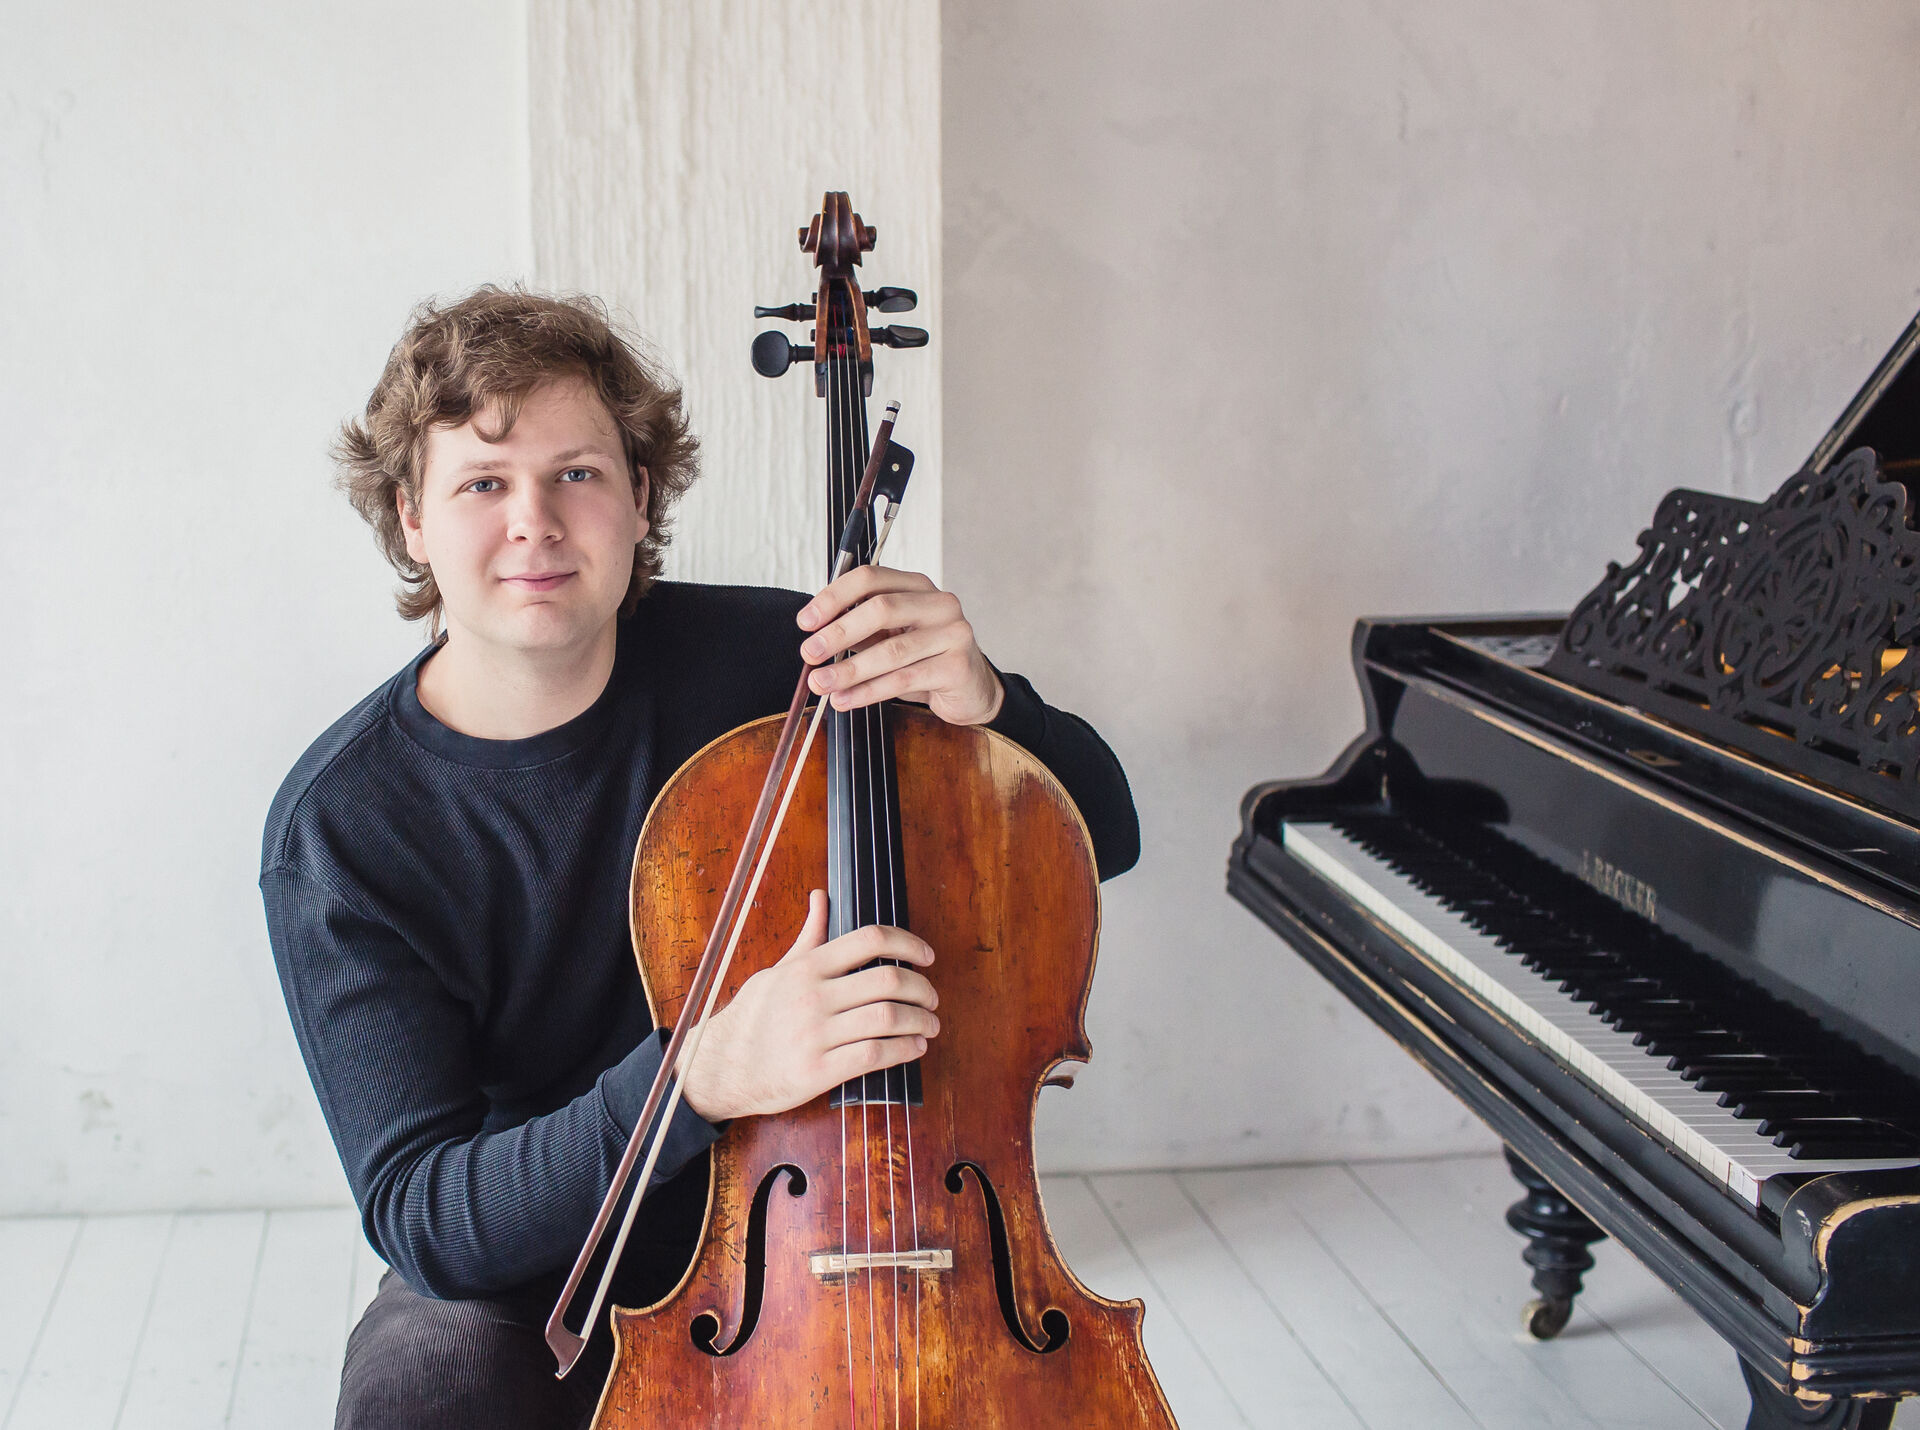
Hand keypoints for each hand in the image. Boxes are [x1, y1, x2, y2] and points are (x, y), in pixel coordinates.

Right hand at [678, 890, 939, 1122]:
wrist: (720, 1067)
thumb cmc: (753, 1017)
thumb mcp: (778, 970)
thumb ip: (809, 936)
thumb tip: (821, 897)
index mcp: (808, 967)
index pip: (870, 939)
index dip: (908, 943)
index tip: (927, 956)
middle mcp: (813, 996)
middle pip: (888, 980)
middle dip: (923, 989)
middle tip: (932, 999)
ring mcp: (815, 1034)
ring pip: (888, 1018)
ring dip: (921, 1022)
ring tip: (930, 1026)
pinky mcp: (818, 1070)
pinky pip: (874, 1055)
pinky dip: (904, 1050)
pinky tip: (914, 1049)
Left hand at [798, 566, 1003, 725]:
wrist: (972, 688)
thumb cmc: (927, 659)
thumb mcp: (892, 635)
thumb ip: (861, 629)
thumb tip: (817, 634)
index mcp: (918, 586)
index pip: (871, 578)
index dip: (834, 597)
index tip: (807, 621)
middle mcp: (939, 604)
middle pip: (881, 609)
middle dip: (839, 632)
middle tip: (810, 653)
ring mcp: (952, 634)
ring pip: (891, 650)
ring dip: (849, 669)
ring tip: (822, 684)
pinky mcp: (957, 667)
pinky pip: (904, 680)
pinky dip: (869, 692)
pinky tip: (847, 699)